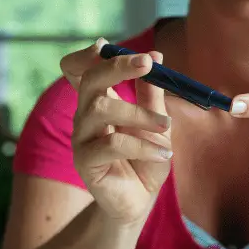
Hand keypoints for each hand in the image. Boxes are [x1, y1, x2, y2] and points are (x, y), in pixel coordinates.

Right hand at [60, 39, 172, 225]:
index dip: (94, 54)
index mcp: (99, 102)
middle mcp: (85, 116)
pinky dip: (143, 145)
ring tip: (168, 127)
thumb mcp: (156, 124)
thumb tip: (155, 55)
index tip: (120, 47)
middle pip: (89, 80)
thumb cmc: (146, 160)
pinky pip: (112, 143)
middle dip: (118, 67)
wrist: (140, 200)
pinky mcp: (85, 162)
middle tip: (149, 64)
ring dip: (140, 113)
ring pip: (101, 108)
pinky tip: (164, 153)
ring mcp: (82, 138)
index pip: (81, 68)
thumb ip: (152, 94)